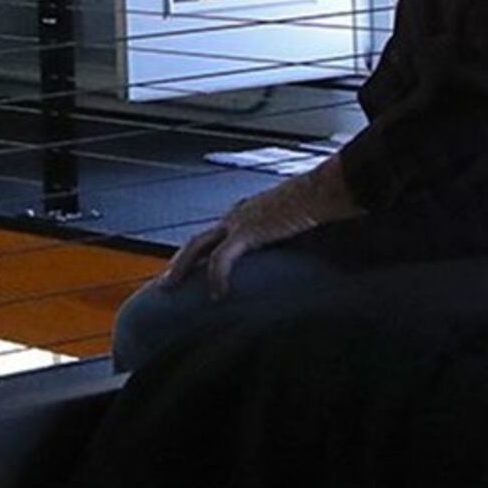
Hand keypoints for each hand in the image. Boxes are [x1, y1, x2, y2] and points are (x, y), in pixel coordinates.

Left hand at [154, 158, 358, 297]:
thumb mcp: (293, 224)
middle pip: (198, 240)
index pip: (214, 235)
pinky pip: (223, 258)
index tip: (191, 269)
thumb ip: (284, 237)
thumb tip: (293, 255)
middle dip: (180, 261)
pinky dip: (217, 277)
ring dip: (182, 267)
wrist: (319, 191)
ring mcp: (239, 222)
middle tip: (167, 282)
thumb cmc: (313, 205)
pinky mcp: (248, 231)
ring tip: (173, 288)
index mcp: (245, 213)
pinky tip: (218, 295)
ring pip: (198, 245)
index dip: (199, 253)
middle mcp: (236, 216)